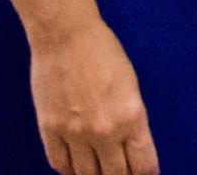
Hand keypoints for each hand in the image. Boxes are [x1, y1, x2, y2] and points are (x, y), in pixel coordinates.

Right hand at [29, 17, 157, 174]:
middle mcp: (105, 130)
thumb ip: (131, 120)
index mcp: (132, 116)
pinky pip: (59, 164)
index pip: (143, 164)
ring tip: (98, 171)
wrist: (67, 36)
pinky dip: (68, 169)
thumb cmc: (104, 52)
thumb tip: (129, 146)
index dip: (146, 174)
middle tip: (122, 174)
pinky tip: (74, 166)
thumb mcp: (131, 86)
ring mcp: (75, 133)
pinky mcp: (50, 130)